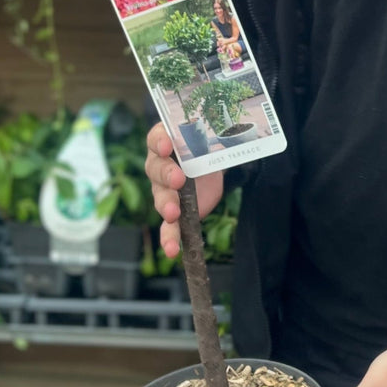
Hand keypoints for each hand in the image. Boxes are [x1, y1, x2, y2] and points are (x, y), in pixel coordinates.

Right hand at [144, 123, 223, 257]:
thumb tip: (229, 136)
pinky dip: (169, 238)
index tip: (168, 146)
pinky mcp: (173, 211)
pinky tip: (171, 250)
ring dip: (166, 205)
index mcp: (165, 141)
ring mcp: (162, 189)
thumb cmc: (204, 144)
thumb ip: (210, 137)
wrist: (211, 162)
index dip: (161, 141)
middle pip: (156, 169)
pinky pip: (168, 225)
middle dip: (166, 175)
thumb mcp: (208, 136)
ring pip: (159, 197)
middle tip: (178, 180)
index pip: (156, 138)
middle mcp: (158, 164)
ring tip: (172, 214)